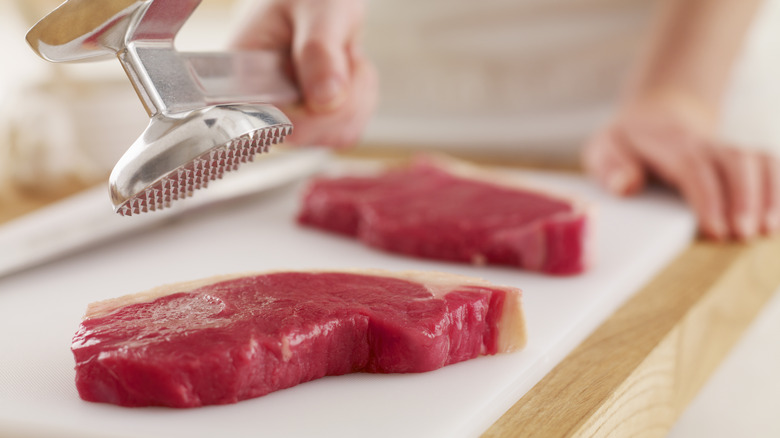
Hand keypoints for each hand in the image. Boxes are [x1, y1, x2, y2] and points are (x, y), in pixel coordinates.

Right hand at [230, 0, 377, 147]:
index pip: (267, 124)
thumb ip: (319, 51)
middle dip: (340, 97)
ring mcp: (287, 118)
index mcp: (243, 76)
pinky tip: (349, 73)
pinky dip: (360, 102)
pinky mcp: (312, 124)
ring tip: (344, 57)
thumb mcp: (319, 10)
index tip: (332, 82)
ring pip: (333, 136)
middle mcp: (260, 105)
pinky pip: (347, 132)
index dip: (308, 115)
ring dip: (355, 97)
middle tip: (342, 53)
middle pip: (306, 135)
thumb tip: (326, 101)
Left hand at [583, 95, 779, 240]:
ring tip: (770, 230)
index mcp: (670, 146)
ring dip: (771, 194)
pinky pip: (771, 166)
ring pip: (761, 161)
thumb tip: (627, 186)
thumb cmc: (627, 143)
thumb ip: (611, 167)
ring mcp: (728, 150)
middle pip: (736, 161)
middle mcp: (706, 145)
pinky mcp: (744, 158)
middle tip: (745, 235)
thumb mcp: (605, 149)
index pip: (694, 168)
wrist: (655, 117)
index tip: (716, 230)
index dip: (709, 198)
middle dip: (746, 198)